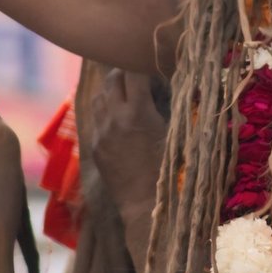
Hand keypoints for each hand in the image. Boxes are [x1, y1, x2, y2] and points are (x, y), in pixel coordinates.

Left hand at [81, 69, 166, 220]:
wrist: (146, 207)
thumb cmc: (171, 173)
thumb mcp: (176, 135)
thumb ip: (171, 107)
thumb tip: (174, 85)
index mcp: (138, 113)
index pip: (133, 73)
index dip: (143, 65)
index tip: (153, 67)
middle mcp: (114, 118)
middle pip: (112, 79)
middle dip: (125, 72)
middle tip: (138, 74)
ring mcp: (101, 132)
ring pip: (99, 96)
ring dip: (112, 89)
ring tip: (127, 91)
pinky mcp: (94, 146)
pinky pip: (96, 117)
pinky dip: (106, 109)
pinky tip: (118, 114)